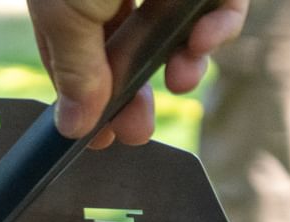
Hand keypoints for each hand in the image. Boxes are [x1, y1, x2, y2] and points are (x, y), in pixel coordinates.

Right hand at [26, 0, 248, 146]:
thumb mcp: (67, 14)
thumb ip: (75, 69)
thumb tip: (73, 127)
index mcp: (74, 0)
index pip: (78, 55)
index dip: (90, 101)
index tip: (99, 138)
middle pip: (131, 51)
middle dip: (137, 95)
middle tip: (137, 131)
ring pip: (179, 33)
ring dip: (184, 65)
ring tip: (182, 80)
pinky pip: (222, 4)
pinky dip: (220, 27)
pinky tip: (205, 38)